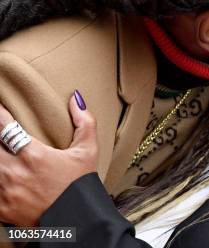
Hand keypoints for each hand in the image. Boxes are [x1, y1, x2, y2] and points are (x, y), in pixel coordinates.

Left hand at [0, 91, 98, 225]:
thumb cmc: (81, 185)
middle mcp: (14, 172)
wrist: (77, 222)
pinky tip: (3, 173)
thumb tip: (76, 98)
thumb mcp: (88, 151)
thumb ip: (84, 122)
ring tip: (4, 153)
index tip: (0, 108)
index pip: (4, 125)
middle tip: (1, 131)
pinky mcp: (0, 207)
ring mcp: (4, 191)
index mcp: (33, 155)